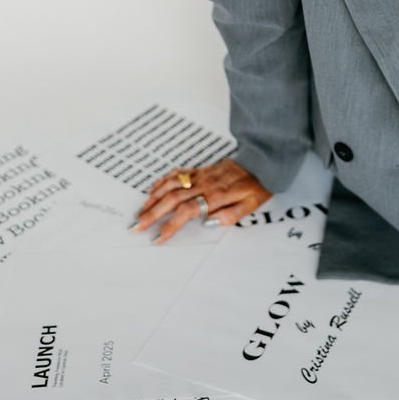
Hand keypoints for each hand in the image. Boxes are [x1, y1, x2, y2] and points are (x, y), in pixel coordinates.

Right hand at [133, 158, 271, 243]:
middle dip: (152, 213)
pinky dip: (162, 182)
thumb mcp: (252, 205)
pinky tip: (153, 190)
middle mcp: (205, 184)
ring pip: (171, 185)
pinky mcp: (200, 169)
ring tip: (140, 212)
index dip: (171, 225)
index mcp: (217, 195)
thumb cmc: (257, 186)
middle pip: (173, 198)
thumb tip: (209, 223)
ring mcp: (200, 175)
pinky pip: (177, 174)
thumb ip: (231, 215)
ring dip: (153, 199)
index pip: (188, 211)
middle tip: (137, 226)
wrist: (261, 162)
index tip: (157, 238)